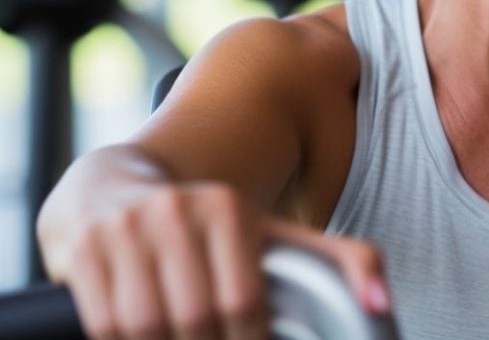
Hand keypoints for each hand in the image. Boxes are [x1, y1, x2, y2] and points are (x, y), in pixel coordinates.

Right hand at [48, 182, 389, 339]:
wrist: (114, 186)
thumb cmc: (209, 224)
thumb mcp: (273, 232)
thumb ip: (341, 261)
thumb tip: (383, 303)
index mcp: (227, 208)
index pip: (243, 302)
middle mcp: (175, 211)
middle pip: (196, 317)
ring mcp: (124, 229)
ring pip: (144, 326)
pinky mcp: (82, 250)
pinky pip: (104, 324)